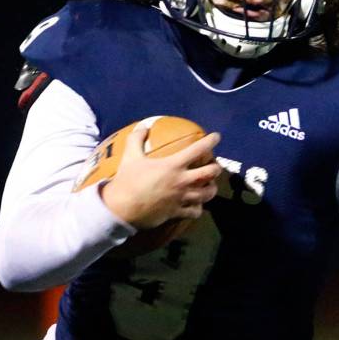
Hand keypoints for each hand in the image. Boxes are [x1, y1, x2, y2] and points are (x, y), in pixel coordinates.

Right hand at [101, 126, 221, 228]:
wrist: (121, 209)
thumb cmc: (127, 181)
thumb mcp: (130, 157)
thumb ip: (137, 139)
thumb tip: (143, 127)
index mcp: (173, 165)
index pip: (198, 150)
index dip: (210, 141)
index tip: (217, 137)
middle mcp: (182, 181)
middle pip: (210, 173)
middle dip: (216, 168)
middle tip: (214, 165)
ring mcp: (182, 198)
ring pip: (207, 194)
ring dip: (211, 188)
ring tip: (210, 185)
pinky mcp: (177, 212)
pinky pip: (195, 212)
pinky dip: (198, 208)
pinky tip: (197, 205)